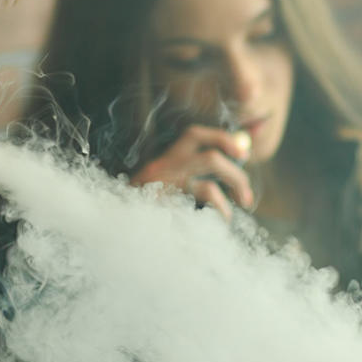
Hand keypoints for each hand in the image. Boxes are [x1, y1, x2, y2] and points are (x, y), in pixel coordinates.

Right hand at [130, 125, 253, 217]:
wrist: (116, 223)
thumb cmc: (144, 204)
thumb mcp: (164, 181)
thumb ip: (192, 170)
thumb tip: (236, 161)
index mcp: (164, 159)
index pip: (195, 134)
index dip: (222, 139)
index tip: (242, 154)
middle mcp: (162, 169)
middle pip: (211, 159)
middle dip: (236, 177)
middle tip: (245, 198)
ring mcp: (162, 191)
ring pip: (208, 189)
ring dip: (226, 205)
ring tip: (228, 216)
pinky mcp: (164, 214)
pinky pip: (200, 216)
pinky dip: (214, 221)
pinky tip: (214, 227)